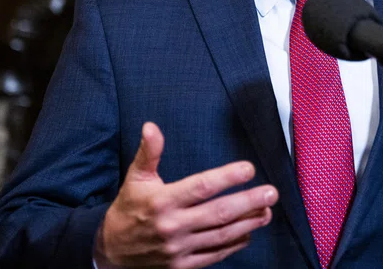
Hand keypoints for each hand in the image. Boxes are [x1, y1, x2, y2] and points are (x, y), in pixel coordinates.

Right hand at [94, 122, 277, 268]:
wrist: (112, 250)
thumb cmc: (129, 208)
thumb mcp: (136, 178)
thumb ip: (149, 152)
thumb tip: (151, 126)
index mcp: (162, 201)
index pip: (201, 187)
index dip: (227, 177)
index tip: (249, 168)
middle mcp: (173, 226)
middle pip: (218, 213)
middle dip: (248, 202)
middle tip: (271, 192)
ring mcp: (179, 249)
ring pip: (221, 235)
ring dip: (248, 223)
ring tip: (267, 211)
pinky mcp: (182, 266)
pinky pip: (214, 255)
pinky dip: (234, 245)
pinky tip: (249, 233)